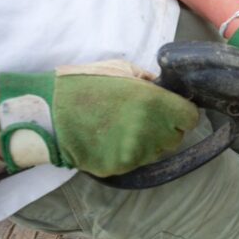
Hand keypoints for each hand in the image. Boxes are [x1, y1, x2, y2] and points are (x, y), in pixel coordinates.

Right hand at [0, 60, 198, 176]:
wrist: (48, 112)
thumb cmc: (85, 85)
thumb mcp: (122, 70)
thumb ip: (150, 82)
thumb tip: (166, 90)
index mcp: (155, 104)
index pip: (190, 118)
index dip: (182, 113)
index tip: (174, 109)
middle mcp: (150, 132)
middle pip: (175, 137)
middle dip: (166, 127)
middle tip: (145, 116)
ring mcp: (134, 154)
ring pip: (157, 152)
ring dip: (148, 141)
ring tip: (123, 126)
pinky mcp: (119, 168)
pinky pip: (135, 162)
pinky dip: (128, 153)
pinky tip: (111, 139)